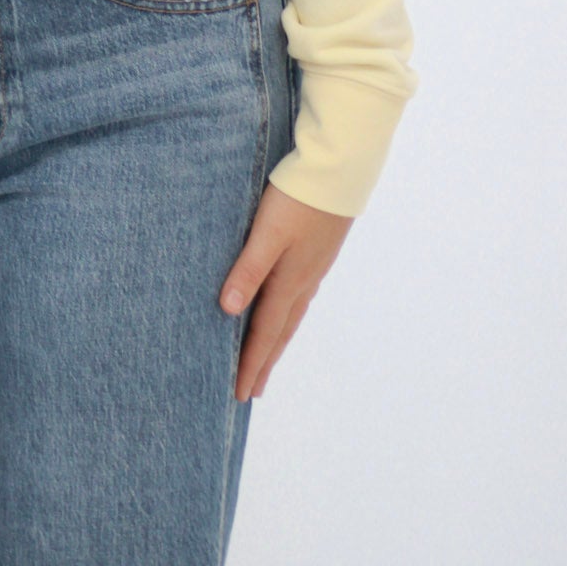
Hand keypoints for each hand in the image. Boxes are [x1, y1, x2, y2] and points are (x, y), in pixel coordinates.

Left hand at [219, 181, 354, 400]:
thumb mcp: (267, 233)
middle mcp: (303, 282)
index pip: (264, 333)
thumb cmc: (297, 200)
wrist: (338, 172)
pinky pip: (299, 298)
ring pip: (291, 316)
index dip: (250, 363)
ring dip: (276, 341)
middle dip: (264, 361)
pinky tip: (286, 310)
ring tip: (266, 359)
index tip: (239, 394)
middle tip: (252, 391)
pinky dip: (287, 316)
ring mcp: (313, 269)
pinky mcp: (317, 254)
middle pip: (280, 332)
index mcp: (289, 282)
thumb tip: (228, 310)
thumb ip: (247, 269)